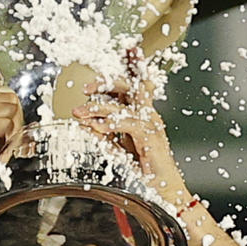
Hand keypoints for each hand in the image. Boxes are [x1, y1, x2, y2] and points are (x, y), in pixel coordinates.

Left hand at [73, 70, 187, 203]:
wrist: (166, 193)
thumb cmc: (147, 174)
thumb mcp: (118, 152)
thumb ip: (104, 137)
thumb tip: (84, 123)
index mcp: (141, 115)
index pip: (133, 86)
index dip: (128, 67)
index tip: (121, 52)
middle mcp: (148, 115)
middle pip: (131, 85)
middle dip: (107, 82)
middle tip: (86, 88)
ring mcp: (152, 124)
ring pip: (125, 105)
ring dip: (100, 107)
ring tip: (81, 112)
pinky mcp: (151, 137)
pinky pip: (130, 123)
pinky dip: (112, 124)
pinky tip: (98, 126)